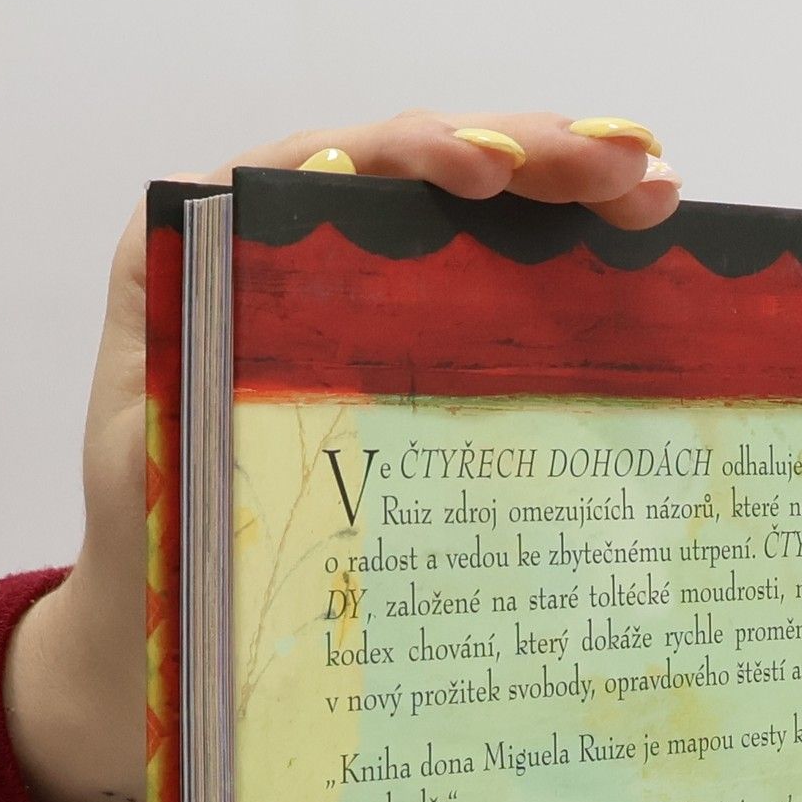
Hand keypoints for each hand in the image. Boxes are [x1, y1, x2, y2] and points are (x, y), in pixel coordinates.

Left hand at [5, 111, 682, 801]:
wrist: (166, 648)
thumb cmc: (151, 559)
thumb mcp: (151, 461)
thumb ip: (188, 376)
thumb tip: (260, 311)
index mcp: (209, 255)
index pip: (328, 169)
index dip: (416, 154)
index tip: (488, 178)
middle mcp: (285, 262)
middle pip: (418, 175)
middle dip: (529, 157)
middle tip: (625, 170)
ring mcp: (355, 310)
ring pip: (467, 222)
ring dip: (565, 192)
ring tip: (651, 185)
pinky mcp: (403, 365)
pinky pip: (484, 293)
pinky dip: (560, 264)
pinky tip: (631, 244)